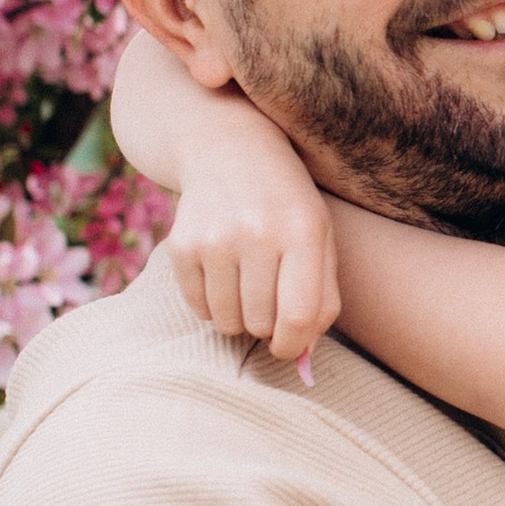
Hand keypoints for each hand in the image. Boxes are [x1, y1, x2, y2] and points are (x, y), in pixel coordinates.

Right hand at [167, 125, 342, 364]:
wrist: (230, 149)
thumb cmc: (286, 204)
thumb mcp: (319, 238)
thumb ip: (323, 298)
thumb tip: (303, 357)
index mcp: (301, 230)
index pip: (299, 315)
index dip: (294, 344)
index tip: (289, 345)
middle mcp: (256, 232)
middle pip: (261, 324)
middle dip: (267, 326)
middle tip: (269, 300)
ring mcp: (213, 239)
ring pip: (228, 322)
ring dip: (240, 318)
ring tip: (247, 285)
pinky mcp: (181, 246)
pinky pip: (199, 309)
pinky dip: (213, 305)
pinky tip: (224, 273)